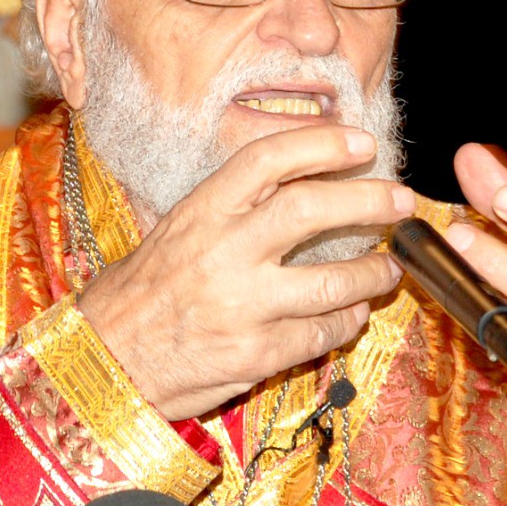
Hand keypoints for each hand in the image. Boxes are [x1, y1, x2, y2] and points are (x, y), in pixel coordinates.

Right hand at [80, 126, 413, 420]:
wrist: (106, 361)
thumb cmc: (141, 295)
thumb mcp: (177, 232)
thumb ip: (232, 210)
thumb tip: (300, 184)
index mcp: (202, 212)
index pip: (269, 159)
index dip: (322, 144)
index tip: (363, 143)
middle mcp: (224, 251)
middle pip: (310, 209)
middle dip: (368, 201)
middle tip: (401, 201)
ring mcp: (243, 306)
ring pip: (332, 281)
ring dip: (372, 273)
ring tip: (390, 269)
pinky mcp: (257, 354)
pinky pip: (321, 333)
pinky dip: (347, 321)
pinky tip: (353, 314)